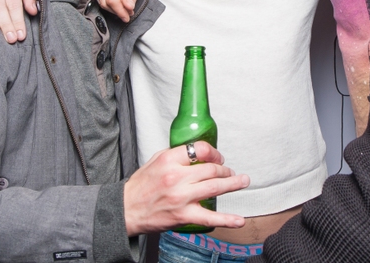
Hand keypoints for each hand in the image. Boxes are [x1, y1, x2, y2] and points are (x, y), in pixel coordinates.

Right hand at [96, 0, 148, 21]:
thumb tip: (128, 8)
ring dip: (113, 7)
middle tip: (129, 14)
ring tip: (126, 8)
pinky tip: (120, 2)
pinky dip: (110, 1)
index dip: (120, 11)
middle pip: (104, 2)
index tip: (128, 16)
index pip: (111, 0)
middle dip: (117, 11)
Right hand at [123, 141, 249, 235]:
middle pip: (211, 169)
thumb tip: (196, 152)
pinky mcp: (183, 215)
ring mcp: (181, 197)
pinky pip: (209, 217)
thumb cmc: (140, 186)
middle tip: (230, 171)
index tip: (218, 157)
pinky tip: (239, 220)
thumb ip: (176, 155)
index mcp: (169, 160)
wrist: (127, 209)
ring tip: (243, 181)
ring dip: (233, 184)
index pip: (200, 149)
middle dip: (225, 169)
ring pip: (215, 187)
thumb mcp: (156, 160)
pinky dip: (227, 219)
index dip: (214, 153)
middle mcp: (177, 177)